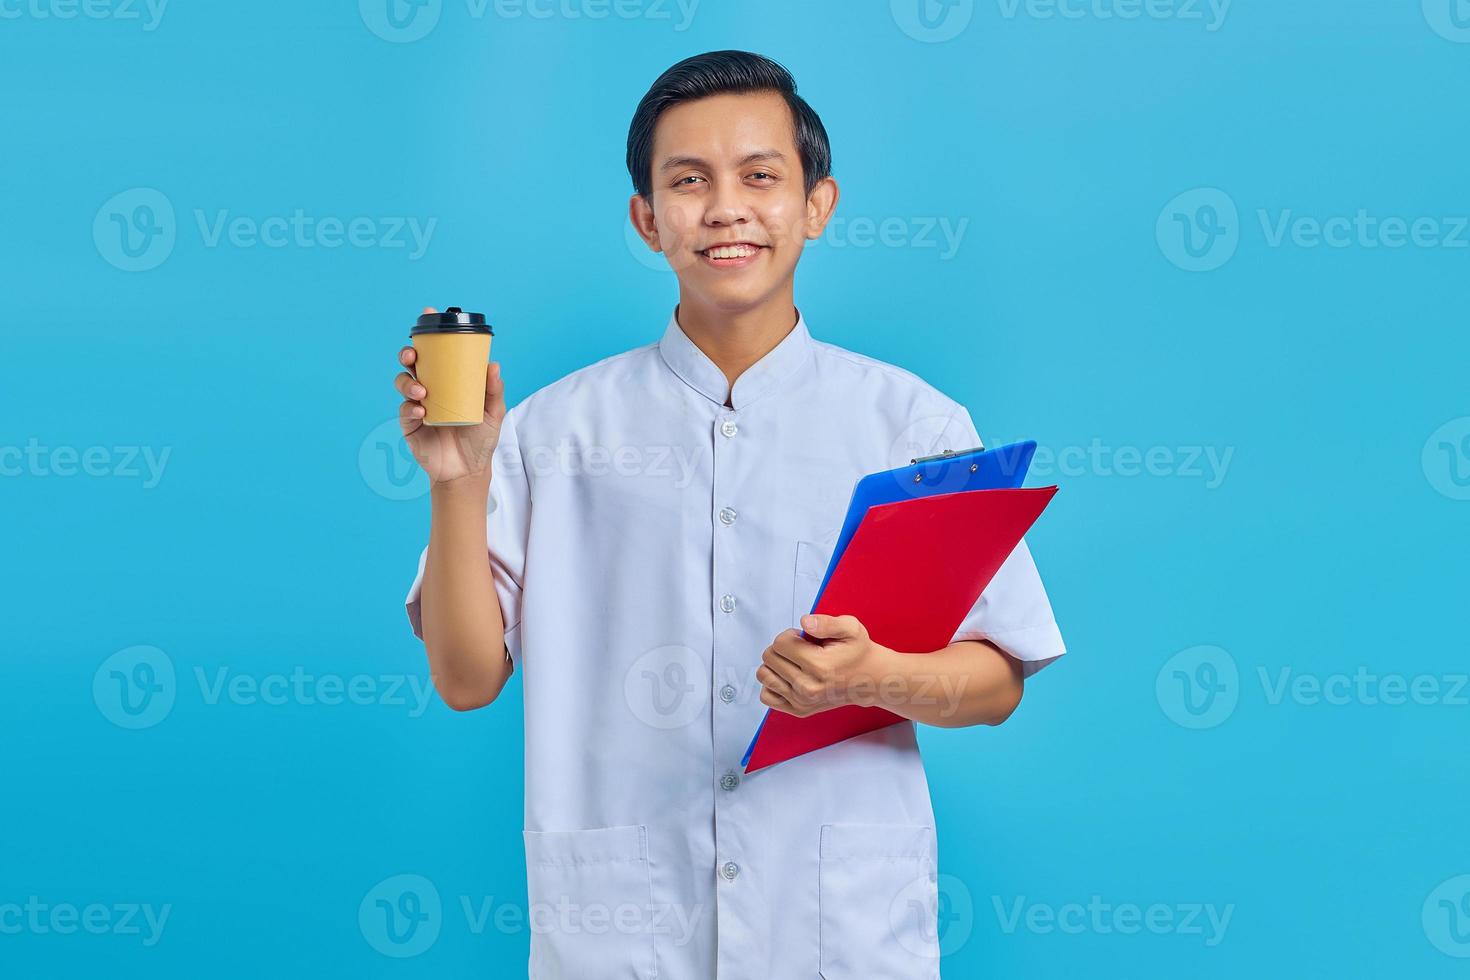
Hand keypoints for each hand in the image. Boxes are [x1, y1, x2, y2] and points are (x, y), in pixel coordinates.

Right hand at [393, 306, 506, 487]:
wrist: (468, 470)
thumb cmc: (480, 438)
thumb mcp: (493, 413)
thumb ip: (493, 391)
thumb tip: (493, 365)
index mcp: (448, 380)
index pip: (436, 353)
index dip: (429, 333)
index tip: (428, 314)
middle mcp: (430, 388)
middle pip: (412, 362)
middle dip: (408, 353)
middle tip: (413, 355)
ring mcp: (417, 405)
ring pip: (402, 382)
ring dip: (408, 381)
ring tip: (421, 392)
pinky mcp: (409, 424)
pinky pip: (403, 410)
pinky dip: (409, 407)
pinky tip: (420, 411)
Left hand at [756, 614, 890, 717]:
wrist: (870, 680)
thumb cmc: (858, 652)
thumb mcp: (851, 628)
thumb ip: (827, 622)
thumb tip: (804, 622)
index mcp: (819, 666)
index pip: (780, 643)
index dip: (790, 635)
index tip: (804, 638)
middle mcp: (808, 687)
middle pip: (770, 658)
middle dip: (782, 648)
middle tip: (802, 650)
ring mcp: (802, 702)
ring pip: (764, 676)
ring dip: (776, 664)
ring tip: (795, 662)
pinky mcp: (799, 711)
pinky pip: (767, 696)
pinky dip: (772, 684)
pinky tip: (788, 676)